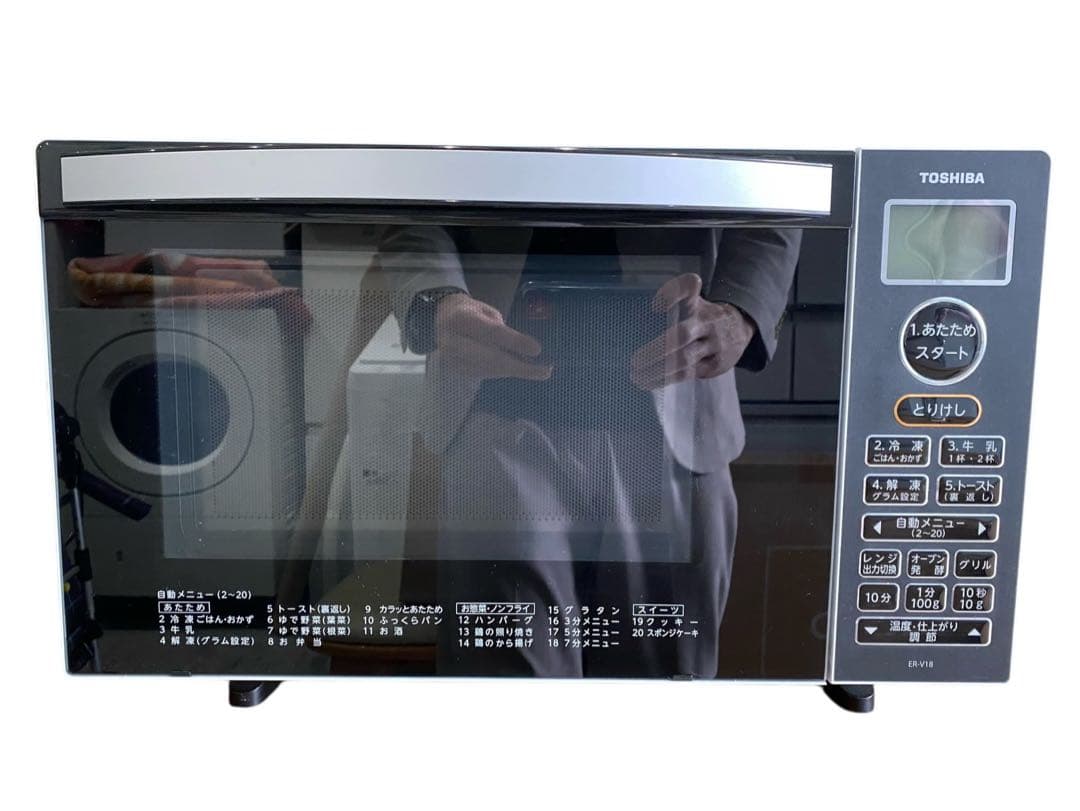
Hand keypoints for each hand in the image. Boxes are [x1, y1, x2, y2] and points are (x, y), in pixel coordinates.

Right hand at [434, 293, 552, 380]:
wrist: (442, 320)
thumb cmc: (471, 313)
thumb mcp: (486, 312)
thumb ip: (501, 329)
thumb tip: (525, 350)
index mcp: (461, 319)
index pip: (492, 333)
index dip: (515, 342)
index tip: (537, 349)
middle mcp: (453, 341)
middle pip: (491, 358)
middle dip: (520, 367)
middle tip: (544, 371)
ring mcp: (452, 359)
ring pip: (490, 370)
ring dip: (515, 372)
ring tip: (537, 371)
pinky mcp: (456, 370)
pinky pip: (485, 374)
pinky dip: (503, 373)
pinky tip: (518, 370)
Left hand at [630, 273, 753, 389]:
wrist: (740, 330)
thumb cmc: (705, 316)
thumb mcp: (693, 301)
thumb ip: (673, 297)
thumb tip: (652, 307)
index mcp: (699, 304)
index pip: (688, 289)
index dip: (672, 294)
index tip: (655, 305)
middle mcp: (708, 322)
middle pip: (682, 334)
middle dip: (657, 350)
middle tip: (634, 360)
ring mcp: (714, 345)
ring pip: (685, 358)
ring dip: (659, 370)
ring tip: (637, 376)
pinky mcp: (715, 365)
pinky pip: (689, 373)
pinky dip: (667, 379)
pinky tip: (650, 382)